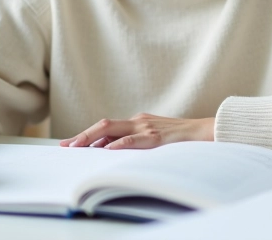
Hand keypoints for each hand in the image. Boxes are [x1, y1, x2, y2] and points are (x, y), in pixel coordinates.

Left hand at [59, 113, 214, 149]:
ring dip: (91, 138)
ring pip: (112, 129)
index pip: (106, 126)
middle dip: (83, 135)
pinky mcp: (156, 136)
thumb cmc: (180, 139)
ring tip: (76, 146)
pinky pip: (132, 139)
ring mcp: (146, 127)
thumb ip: (135, 142)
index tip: (70, 143)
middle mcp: (138, 121)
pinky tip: (105, 149)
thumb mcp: (155, 138)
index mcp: (137, 121)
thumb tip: (110, 151)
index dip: (87, 134)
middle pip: (104, 124)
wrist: (205, 131)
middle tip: (66, 145)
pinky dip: (117, 144)